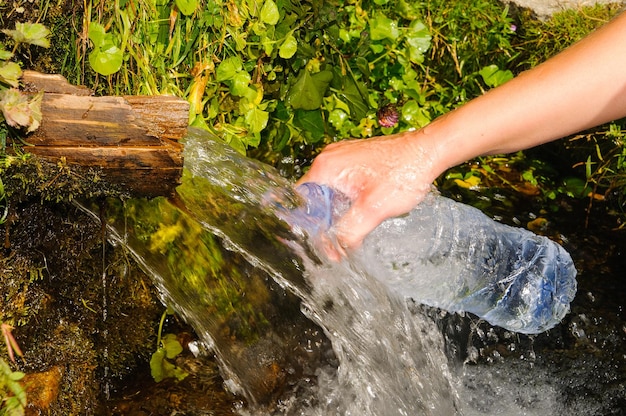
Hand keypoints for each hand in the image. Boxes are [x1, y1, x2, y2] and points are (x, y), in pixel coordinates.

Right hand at [297, 131, 437, 253]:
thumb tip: (337, 252)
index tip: (317, 242)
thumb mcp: (372, 210)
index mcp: (325, 167)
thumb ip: (349, 233)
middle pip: (313, 196)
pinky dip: (345, 200)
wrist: (428, 150)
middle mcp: (329, 158)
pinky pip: (340, 182)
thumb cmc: (402, 174)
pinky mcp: (355, 158)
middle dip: (322, 221)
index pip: (300, 200)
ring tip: (347, 231)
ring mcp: (342, 156)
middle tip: (334, 244)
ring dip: (335, 212)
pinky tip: (358, 213)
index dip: (306, 225)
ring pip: (328, 191)